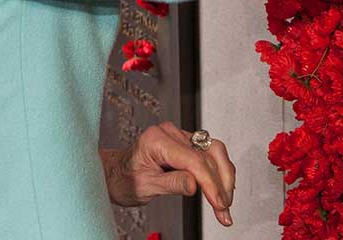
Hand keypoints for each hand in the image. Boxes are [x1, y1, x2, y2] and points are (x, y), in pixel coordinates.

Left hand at [101, 122, 235, 227]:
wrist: (117, 174)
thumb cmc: (125, 178)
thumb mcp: (146, 186)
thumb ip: (172, 183)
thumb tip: (195, 185)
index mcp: (157, 139)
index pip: (194, 160)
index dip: (210, 183)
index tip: (219, 203)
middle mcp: (170, 133)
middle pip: (208, 154)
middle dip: (220, 184)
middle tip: (224, 209)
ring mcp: (179, 136)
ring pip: (213, 151)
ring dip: (224, 177)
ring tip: (225, 202)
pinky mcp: (185, 143)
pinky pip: (208, 153)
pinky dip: (218, 171)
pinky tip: (222, 187)